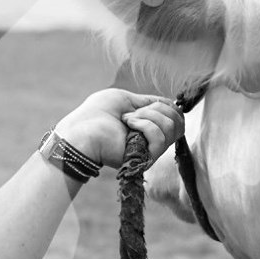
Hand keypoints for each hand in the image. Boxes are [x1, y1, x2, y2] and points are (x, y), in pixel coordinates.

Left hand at [52, 90, 183, 169]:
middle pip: (177, 122)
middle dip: (157, 109)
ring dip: (148, 116)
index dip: (170, 107)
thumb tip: (171, 103)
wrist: (82, 130)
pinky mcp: (145, 158)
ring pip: (170, 128)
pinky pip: (160, 138)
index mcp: (147, 127)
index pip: (176, 118)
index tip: (152, 103)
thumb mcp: (126, 99)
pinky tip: (128, 124)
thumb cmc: (97, 113)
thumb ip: (149, 102)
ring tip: (127, 119)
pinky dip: (145, 125)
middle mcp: (151, 140)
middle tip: (132, 112)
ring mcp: (149, 150)